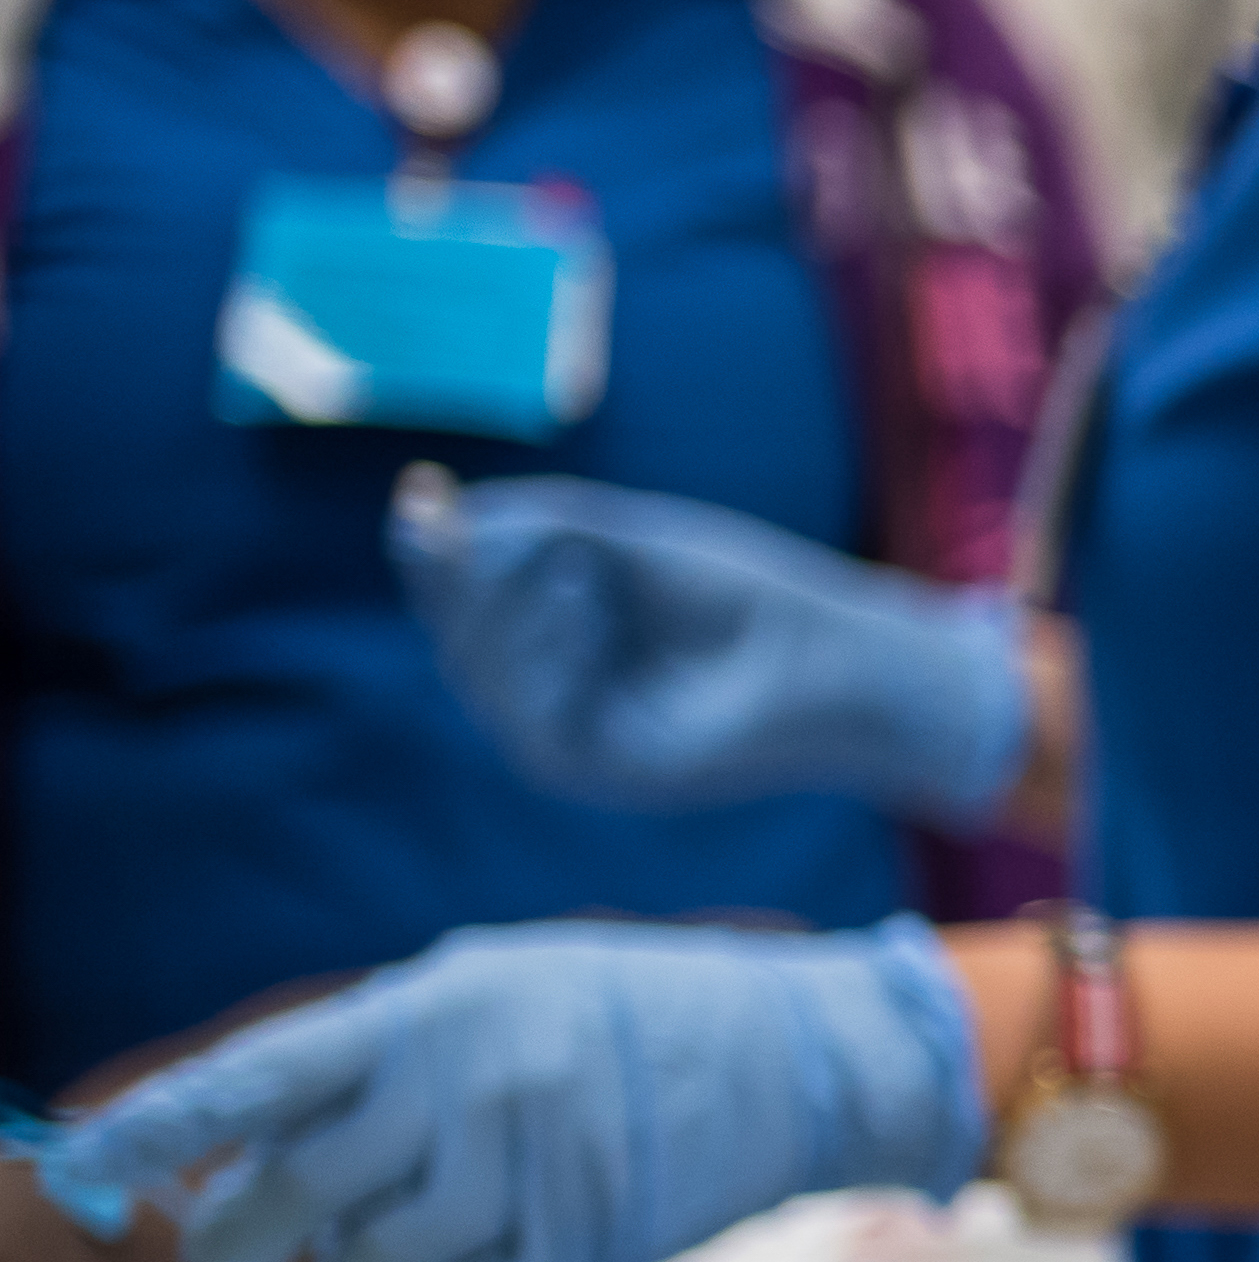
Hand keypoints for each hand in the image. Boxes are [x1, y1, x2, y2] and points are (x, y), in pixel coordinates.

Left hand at [35, 919, 983, 1261]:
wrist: (802, 1059)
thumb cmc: (634, 1016)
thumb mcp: (500, 985)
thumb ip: (385, 1051)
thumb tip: (260, 1139)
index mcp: (431, 1012)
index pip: (258, 1082)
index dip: (159, 1132)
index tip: (89, 1174)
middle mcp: (464, 1092)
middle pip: (288, 1197)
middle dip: (239, 1231)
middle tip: (230, 1241)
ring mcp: (523, 1177)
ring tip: (394, 1243)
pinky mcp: (577, 1253)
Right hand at [396, 469, 1032, 822]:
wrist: (836, 658)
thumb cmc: (750, 598)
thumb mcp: (629, 541)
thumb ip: (535, 527)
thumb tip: (431, 511)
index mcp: (559, 638)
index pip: (467, 598)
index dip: (433, 549)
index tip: (420, 489)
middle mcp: (556, 692)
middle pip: (458, 635)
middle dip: (457, 577)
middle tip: (472, 523)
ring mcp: (573, 738)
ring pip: (480, 675)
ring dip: (507, 607)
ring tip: (574, 567)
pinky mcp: (598, 772)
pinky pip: (528, 719)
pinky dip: (541, 654)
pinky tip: (580, 608)